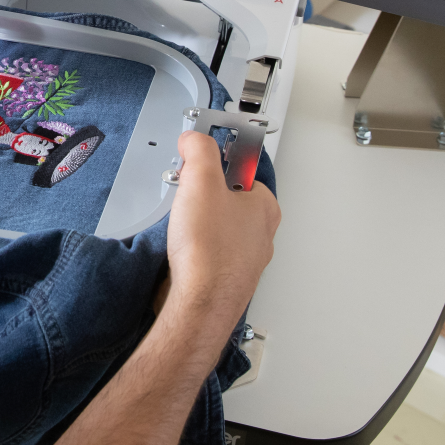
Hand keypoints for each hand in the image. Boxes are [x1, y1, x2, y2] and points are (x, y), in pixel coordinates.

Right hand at [160, 130, 279, 360]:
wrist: (199, 305)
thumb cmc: (209, 252)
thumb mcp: (201, 181)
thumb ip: (199, 150)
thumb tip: (195, 140)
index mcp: (264, 207)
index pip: (242, 170)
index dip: (214, 164)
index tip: (196, 166)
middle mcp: (260, 234)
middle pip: (227, 198)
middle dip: (201, 195)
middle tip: (185, 198)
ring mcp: (245, 258)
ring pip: (217, 227)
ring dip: (195, 223)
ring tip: (180, 226)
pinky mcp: (226, 277)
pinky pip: (208, 252)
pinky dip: (192, 248)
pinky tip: (180, 250)